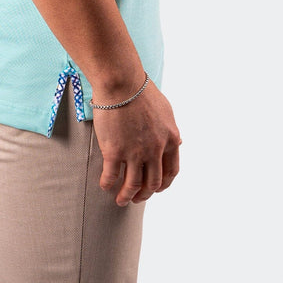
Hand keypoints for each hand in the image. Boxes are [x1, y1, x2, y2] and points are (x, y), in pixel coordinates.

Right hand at [91, 77, 182, 206]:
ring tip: (121, 200)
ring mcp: (135, 152)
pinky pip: (111, 177)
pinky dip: (108, 185)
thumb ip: (170, 130)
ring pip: (133, 186)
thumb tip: (177, 142)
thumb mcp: (165, 110)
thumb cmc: (141, 90)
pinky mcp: (115, 152)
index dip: (164, 184)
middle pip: (153, 182)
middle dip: (145, 194)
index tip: (156, 188)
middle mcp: (155, 150)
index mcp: (170, 139)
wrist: (122, 82)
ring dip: (127, 196)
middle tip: (137, 197)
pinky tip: (105, 186)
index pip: (171, 171)